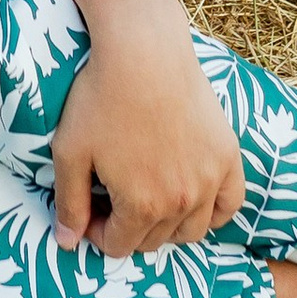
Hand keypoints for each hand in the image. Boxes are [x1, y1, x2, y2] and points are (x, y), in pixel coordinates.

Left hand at [50, 14, 244, 256]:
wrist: (145, 51)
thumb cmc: (100, 97)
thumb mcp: (70, 152)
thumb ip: (69, 203)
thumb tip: (67, 244)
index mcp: (141, 206)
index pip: (119, 246)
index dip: (98, 232)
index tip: (90, 206)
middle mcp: (181, 202)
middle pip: (154, 241)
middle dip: (128, 226)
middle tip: (112, 194)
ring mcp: (210, 180)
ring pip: (191, 231)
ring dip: (167, 225)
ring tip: (148, 195)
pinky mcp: (228, 157)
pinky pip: (229, 205)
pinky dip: (212, 210)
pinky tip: (190, 196)